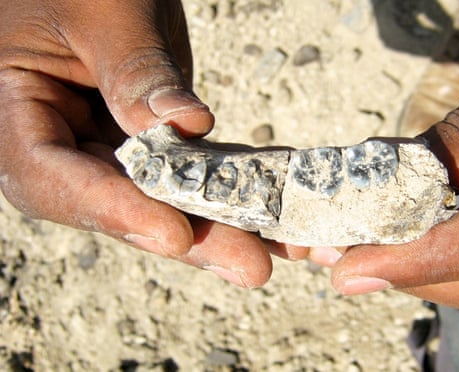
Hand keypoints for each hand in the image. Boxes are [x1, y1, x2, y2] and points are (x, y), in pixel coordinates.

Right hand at [0, 0, 304, 286]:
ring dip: (221, 223)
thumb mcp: (105, 12)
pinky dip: (231, 188)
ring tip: (279, 246)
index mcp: (14, 110)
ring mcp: (107, 144)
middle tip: (250, 265)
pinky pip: (188, 170)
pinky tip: (276, 207)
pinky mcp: (149, 141)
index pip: (50, 177)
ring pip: (160, 197)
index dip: (110, 211)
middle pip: (117, 204)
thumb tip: (185, 127)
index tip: (172, 234)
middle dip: (188, 235)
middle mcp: (59, 140)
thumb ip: (135, 72)